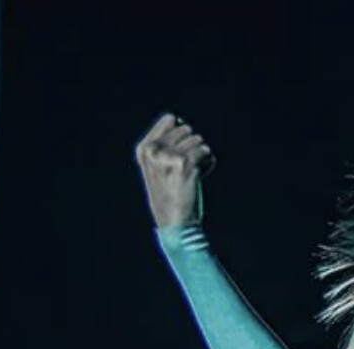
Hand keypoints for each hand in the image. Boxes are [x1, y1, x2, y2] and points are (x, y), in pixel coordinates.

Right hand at [134, 112, 216, 227]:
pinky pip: (205, 152)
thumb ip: (164, 145)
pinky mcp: (184, 164)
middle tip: (189, 168)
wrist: (175, 223)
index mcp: (144, 149)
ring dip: (202, 155)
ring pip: (197, 140)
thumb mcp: (158, 168)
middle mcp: (153, 150)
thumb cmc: (171, 196)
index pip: (170, 120)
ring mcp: (168, 156)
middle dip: (193, 146)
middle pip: (186, 129)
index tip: (180, 155)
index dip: (183, 135)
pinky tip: (202, 176)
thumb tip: (178, 120)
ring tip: (195, 173)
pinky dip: (209, 163)